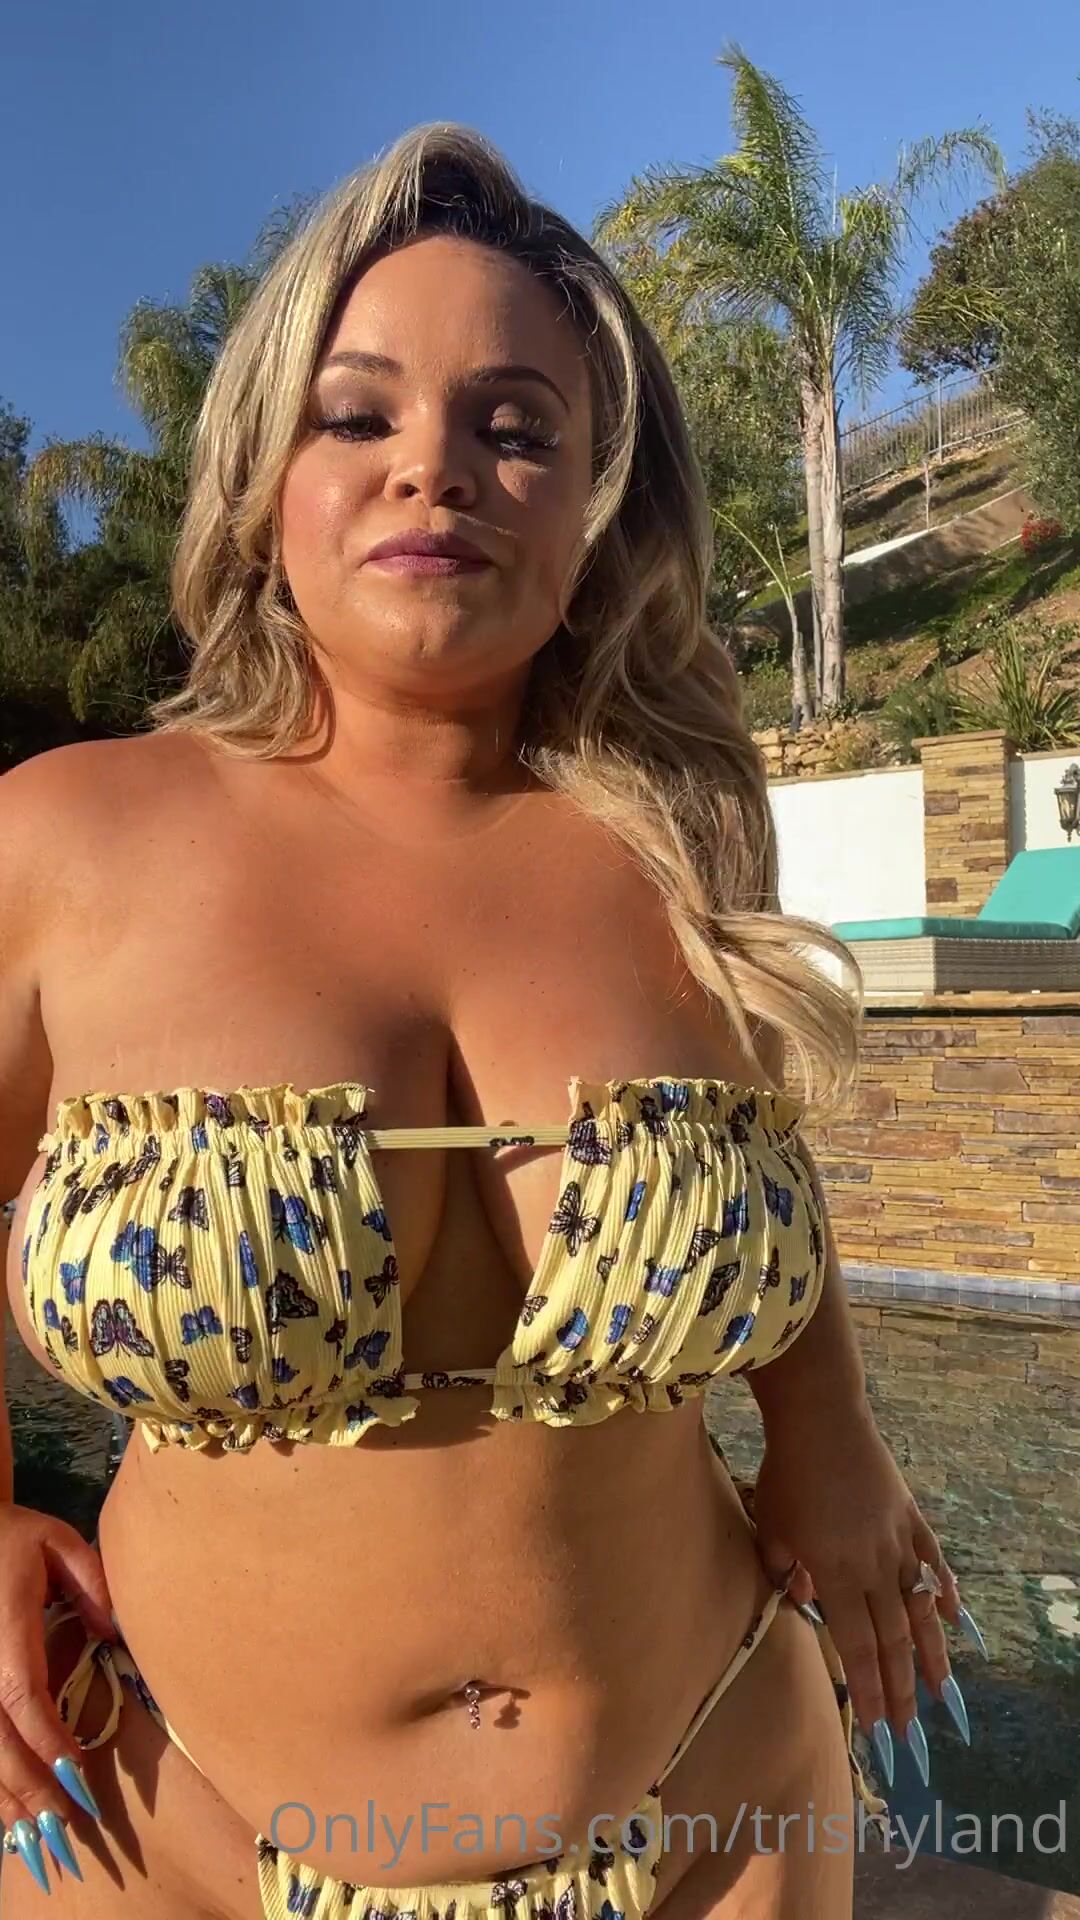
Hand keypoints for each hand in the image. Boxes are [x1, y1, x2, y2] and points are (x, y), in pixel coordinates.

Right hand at [0, 1504, 114, 1884]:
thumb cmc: (12, 1537)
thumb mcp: (57, 1540)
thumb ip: (91, 1582)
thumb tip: (113, 1634)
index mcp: (6, 1632)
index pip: (24, 1697)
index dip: (48, 1740)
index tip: (78, 1775)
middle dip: (31, 1789)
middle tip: (66, 1831)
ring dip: (6, 1798)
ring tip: (37, 1841)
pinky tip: (7, 1816)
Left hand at [750, 1404, 973, 1785]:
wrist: (822, 1418)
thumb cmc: (786, 1472)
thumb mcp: (770, 1527)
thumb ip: (784, 1573)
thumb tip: (804, 1602)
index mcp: (836, 1573)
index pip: (855, 1647)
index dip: (867, 1690)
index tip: (876, 1728)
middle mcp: (874, 1566)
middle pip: (893, 1639)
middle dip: (901, 1690)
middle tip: (908, 1731)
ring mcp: (898, 1541)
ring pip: (920, 1610)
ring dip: (932, 1655)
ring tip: (943, 1693)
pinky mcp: (911, 1517)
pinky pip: (933, 1563)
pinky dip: (946, 1593)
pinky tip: (955, 1619)